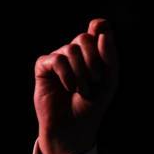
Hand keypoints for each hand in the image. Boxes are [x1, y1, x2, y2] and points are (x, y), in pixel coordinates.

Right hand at [34, 19, 118, 153]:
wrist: (74, 127)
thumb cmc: (93, 105)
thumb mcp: (110, 82)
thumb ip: (110, 58)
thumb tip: (103, 32)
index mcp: (93, 54)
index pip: (97, 29)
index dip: (99, 26)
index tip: (102, 33)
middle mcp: (75, 53)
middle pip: (84, 37)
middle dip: (94, 59)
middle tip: (96, 79)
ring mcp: (59, 59)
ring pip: (70, 49)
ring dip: (81, 72)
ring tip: (82, 90)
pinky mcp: (43, 68)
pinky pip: (55, 60)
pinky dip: (66, 74)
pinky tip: (69, 88)